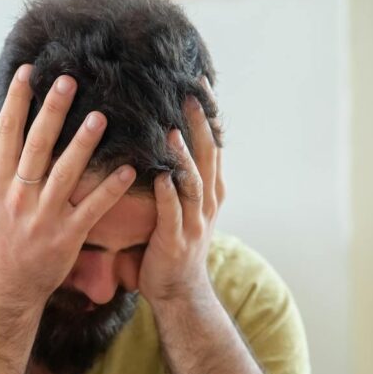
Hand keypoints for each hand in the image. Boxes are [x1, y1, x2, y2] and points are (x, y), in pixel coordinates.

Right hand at [0, 64, 135, 303]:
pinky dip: (111, 189)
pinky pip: (92, 208)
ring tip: (101, 116)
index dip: (17, 100)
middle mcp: (19, 196)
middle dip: (52, 110)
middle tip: (70, 80)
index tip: (29, 72)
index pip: (6, 133)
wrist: (5, 289)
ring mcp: (44, 217)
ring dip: (84, 144)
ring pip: (66, 173)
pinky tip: (130, 170)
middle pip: (37, 145)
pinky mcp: (67, 236)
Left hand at [139, 79, 223, 305]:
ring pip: (193, 182)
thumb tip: (162, 138)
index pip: (212, 143)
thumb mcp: (181, 205)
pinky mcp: (176, 240)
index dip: (207, 114)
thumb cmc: (171, 244)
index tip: (199, 82)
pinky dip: (168, 194)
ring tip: (171, 130)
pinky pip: (173, 213)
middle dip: (199, 124)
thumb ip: (178, 176)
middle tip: (190, 92)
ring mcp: (194, 222)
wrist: (179, 292)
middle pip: (207, 155)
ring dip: (183, 156)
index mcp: (209, 190)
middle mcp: (207, 202)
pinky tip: (160, 176)